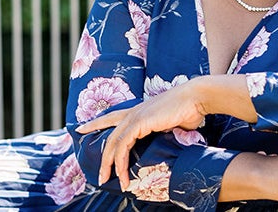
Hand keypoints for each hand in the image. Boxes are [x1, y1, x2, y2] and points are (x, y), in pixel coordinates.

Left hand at [76, 80, 204, 189]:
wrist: (196, 98)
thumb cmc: (188, 110)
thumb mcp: (171, 125)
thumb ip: (163, 134)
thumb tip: (164, 146)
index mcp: (140, 110)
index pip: (112, 117)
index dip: (96, 123)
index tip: (81, 129)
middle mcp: (134, 112)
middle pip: (110, 134)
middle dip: (103, 157)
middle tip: (100, 176)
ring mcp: (135, 116)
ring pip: (114, 142)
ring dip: (111, 164)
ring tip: (111, 180)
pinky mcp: (139, 122)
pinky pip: (123, 145)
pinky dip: (121, 160)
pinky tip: (122, 173)